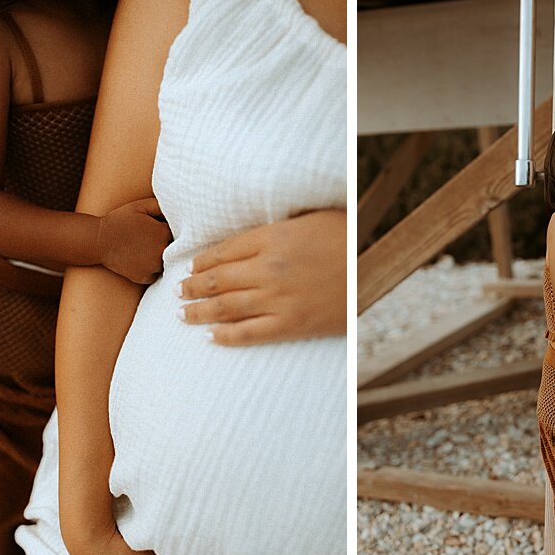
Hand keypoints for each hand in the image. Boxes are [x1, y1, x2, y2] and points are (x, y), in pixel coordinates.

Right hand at [97, 197, 171, 284]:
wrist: (98, 241)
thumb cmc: (120, 220)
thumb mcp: (141, 205)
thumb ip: (161, 205)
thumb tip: (178, 207)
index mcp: (163, 233)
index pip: (178, 233)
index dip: (169, 230)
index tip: (159, 228)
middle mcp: (162, 252)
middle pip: (173, 249)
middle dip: (167, 244)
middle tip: (151, 239)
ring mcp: (153, 266)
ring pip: (166, 263)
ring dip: (161, 258)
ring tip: (146, 249)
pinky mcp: (145, 277)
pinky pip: (155, 274)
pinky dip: (151, 269)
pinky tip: (141, 259)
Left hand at [178, 209, 345, 344]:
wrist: (378, 268)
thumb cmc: (348, 235)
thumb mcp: (311, 218)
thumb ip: (277, 228)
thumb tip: (248, 234)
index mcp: (273, 238)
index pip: (223, 251)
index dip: (201, 261)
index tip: (188, 268)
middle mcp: (268, 269)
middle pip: (217, 280)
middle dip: (192, 287)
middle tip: (176, 292)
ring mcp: (278, 299)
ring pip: (225, 308)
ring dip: (198, 311)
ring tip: (181, 314)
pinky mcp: (291, 325)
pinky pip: (249, 333)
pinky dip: (226, 336)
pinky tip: (210, 336)